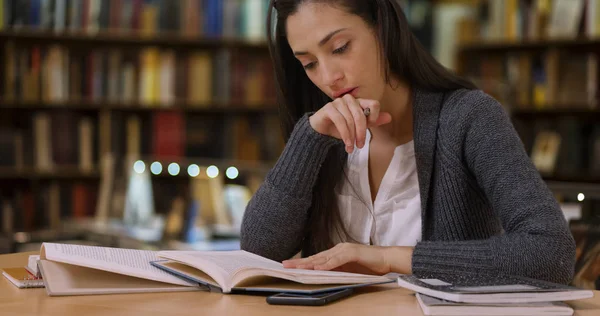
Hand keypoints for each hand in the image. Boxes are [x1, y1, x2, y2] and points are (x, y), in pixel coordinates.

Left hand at [282, 243, 412, 274]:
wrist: (387, 259)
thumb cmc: (370, 266)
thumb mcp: (349, 270)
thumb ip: (337, 271)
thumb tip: (321, 276)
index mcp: (336, 253)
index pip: (316, 259)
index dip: (302, 263)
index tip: (290, 266)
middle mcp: (338, 249)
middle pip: (316, 257)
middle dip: (300, 262)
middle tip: (285, 265)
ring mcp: (345, 249)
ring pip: (323, 258)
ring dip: (309, 263)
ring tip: (297, 267)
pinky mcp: (353, 252)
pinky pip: (337, 260)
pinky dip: (327, 264)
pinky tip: (318, 268)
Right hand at [309, 95, 391, 152]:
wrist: (321, 131)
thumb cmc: (340, 127)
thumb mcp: (358, 127)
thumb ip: (372, 121)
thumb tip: (389, 117)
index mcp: (359, 101)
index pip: (374, 104)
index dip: (374, 117)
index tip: (370, 128)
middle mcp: (349, 99)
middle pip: (361, 115)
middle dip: (361, 132)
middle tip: (360, 145)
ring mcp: (338, 102)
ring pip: (350, 120)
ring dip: (351, 136)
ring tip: (351, 147)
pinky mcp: (329, 108)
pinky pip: (340, 121)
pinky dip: (345, 135)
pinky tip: (346, 144)